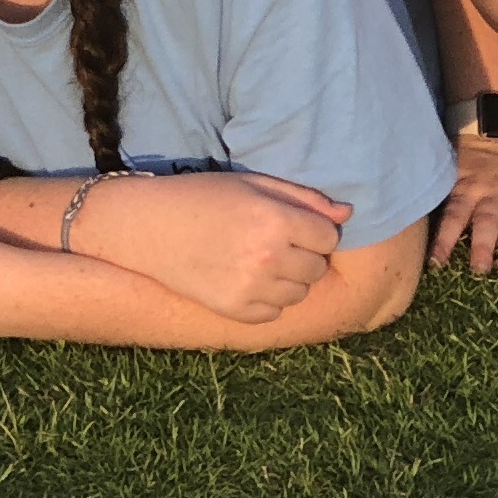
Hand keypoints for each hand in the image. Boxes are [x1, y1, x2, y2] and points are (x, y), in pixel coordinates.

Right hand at [98, 168, 347, 320]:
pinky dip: (267, 299)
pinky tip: (245, 278)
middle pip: (318, 267)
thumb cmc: (202, 197)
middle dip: (304, 254)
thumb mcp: (252, 184)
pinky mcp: (236, 310)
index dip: (314, 230)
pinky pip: (274, 312)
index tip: (293, 225)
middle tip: (274, 242)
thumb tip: (348, 213)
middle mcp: (268, 257)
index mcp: (275, 220)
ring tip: (259, 261)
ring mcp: (252, 287)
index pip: (329, 236)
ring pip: (299, 292)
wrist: (149, 228)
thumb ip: (303, 198)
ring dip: (288, 279)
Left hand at [429, 134, 497, 276]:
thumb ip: (443, 193)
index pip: (453, 218)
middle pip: (487, 223)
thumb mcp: (450, 168)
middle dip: (483, 248)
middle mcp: (493, 195)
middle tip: (480, 269)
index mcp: (467, 189)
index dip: (444, 241)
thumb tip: (418, 216)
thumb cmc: (470, 154)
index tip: (437, 263)